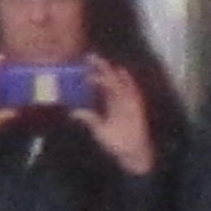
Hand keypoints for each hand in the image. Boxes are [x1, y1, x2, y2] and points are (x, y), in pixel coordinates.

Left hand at [71, 55, 156, 176]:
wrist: (132, 153)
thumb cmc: (117, 143)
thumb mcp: (99, 130)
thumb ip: (89, 119)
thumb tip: (73, 113)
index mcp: (111, 105)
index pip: (102, 86)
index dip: (93, 77)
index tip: (83, 70)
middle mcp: (119, 100)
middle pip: (110, 80)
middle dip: (101, 68)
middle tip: (90, 57)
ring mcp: (128, 102)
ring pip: (119, 83)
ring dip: (111, 72)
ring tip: (102, 62)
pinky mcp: (136, 106)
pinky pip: (132, 91)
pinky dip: (127, 81)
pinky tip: (121, 72)